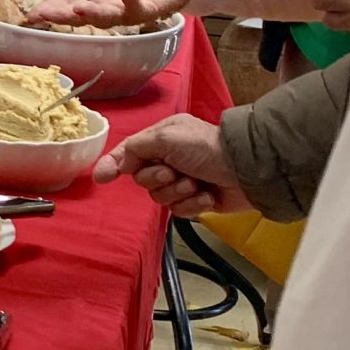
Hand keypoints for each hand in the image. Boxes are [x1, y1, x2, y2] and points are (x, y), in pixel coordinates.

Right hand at [25, 0, 192, 26]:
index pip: (68, 2)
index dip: (51, 8)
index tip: (32, 14)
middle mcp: (106, 4)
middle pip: (82, 14)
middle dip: (63, 15)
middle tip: (45, 15)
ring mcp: (126, 9)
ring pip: (106, 17)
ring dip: (92, 13)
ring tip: (78, 8)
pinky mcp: (149, 10)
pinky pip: (136, 9)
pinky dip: (128, 0)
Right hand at [92, 113, 251, 217]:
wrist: (246, 170)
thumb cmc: (206, 149)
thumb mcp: (165, 138)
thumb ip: (132, 150)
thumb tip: (107, 168)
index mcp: (161, 140)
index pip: (129, 154)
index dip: (114, 165)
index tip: (103, 178)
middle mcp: (170, 159)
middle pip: (143, 180)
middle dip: (159, 180)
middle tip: (175, 172)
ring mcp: (183, 181)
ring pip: (160, 198)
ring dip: (178, 192)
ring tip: (196, 184)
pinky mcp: (196, 201)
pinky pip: (179, 211)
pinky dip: (193, 205)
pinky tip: (206, 196)